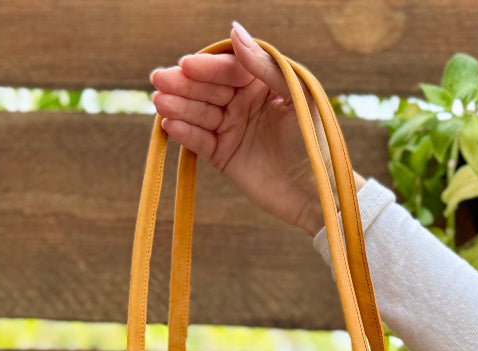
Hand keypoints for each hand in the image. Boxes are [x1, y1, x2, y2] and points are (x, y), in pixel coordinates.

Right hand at [150, 22, 333, 235]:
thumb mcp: (295, 96)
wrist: (318, 192)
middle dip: (184, 84)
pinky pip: (200, 142)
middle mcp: (243, 102)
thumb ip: (264, 66)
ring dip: (179, 107)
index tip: (187, 65)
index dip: (208, 67)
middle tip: (160, 81)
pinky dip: (185, 134)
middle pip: (208, 88)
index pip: (228, 68)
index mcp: (261, 82)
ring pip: (200, 113)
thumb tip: (233, 31)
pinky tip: (170, 126)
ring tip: (160, 103)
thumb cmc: (315, 140)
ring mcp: (232, 129)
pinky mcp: (224, 156)